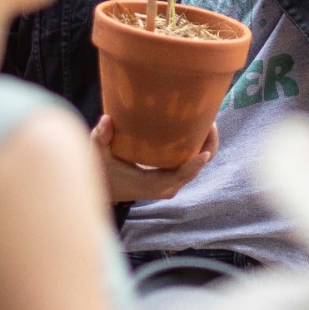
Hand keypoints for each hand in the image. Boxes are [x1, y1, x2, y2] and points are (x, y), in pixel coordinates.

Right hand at [91, 116, 218, 202]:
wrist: (102, 189)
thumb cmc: (101, 171)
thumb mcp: (98, 153)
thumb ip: (101, 137)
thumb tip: (106, 120)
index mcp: (152, 185)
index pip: (180, 176)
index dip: (194, 165)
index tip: (204, 152)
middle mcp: (166, 187)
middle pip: (195, 169)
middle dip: (207, 147)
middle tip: (210, 122)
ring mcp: (170, 183)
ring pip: (195, 167)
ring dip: (205, 146)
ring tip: (208, 121)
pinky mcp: (170, 178)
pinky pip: (190, 165)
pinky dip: (197, 150)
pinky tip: (199, 129)